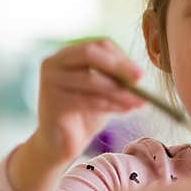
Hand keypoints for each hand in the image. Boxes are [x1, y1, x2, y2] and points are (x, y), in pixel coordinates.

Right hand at [10, 38, 144, 190]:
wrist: (60, 145)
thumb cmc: (83, 116)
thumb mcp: (101, 92)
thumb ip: (114, 79)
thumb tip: (138, 75)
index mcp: (66, 55)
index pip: (97, 45)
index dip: (120, 57)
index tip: (140, 73)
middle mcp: (53, 63)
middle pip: (90, 53)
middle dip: (118, 66)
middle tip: (140, 79)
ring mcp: (50, 81)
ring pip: (91, 79)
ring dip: (119, 91)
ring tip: (139, 102)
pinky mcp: (52, 101)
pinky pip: (87, 100)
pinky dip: (110, 105)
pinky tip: (125, 111)